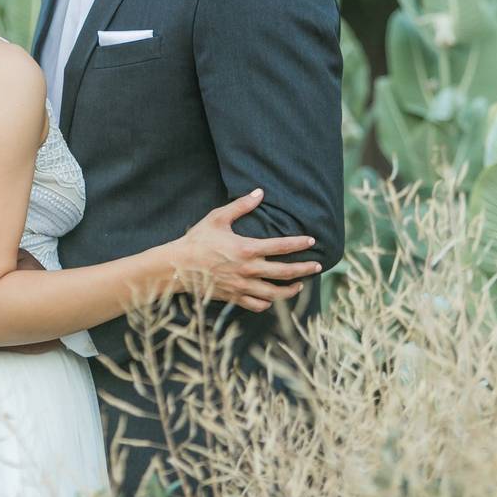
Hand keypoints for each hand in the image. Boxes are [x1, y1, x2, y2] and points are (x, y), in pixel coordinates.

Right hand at [172, 188, 321, 312]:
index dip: (299, 244)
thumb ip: (241, 206)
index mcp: (247, 248)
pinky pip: (257, 305)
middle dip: (305, 269)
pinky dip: (268, 303)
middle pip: (285, 272)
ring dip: (291, 290)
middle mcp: (249, 269)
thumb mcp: (218, 218)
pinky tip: (273, 299)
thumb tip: (259, 192)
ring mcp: (242, 286)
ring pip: (275, 293)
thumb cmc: (198, 240)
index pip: (282, 246)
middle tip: (318, 266)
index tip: (312, 241)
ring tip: (300, 286)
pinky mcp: (235, 297)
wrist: (178, 267)